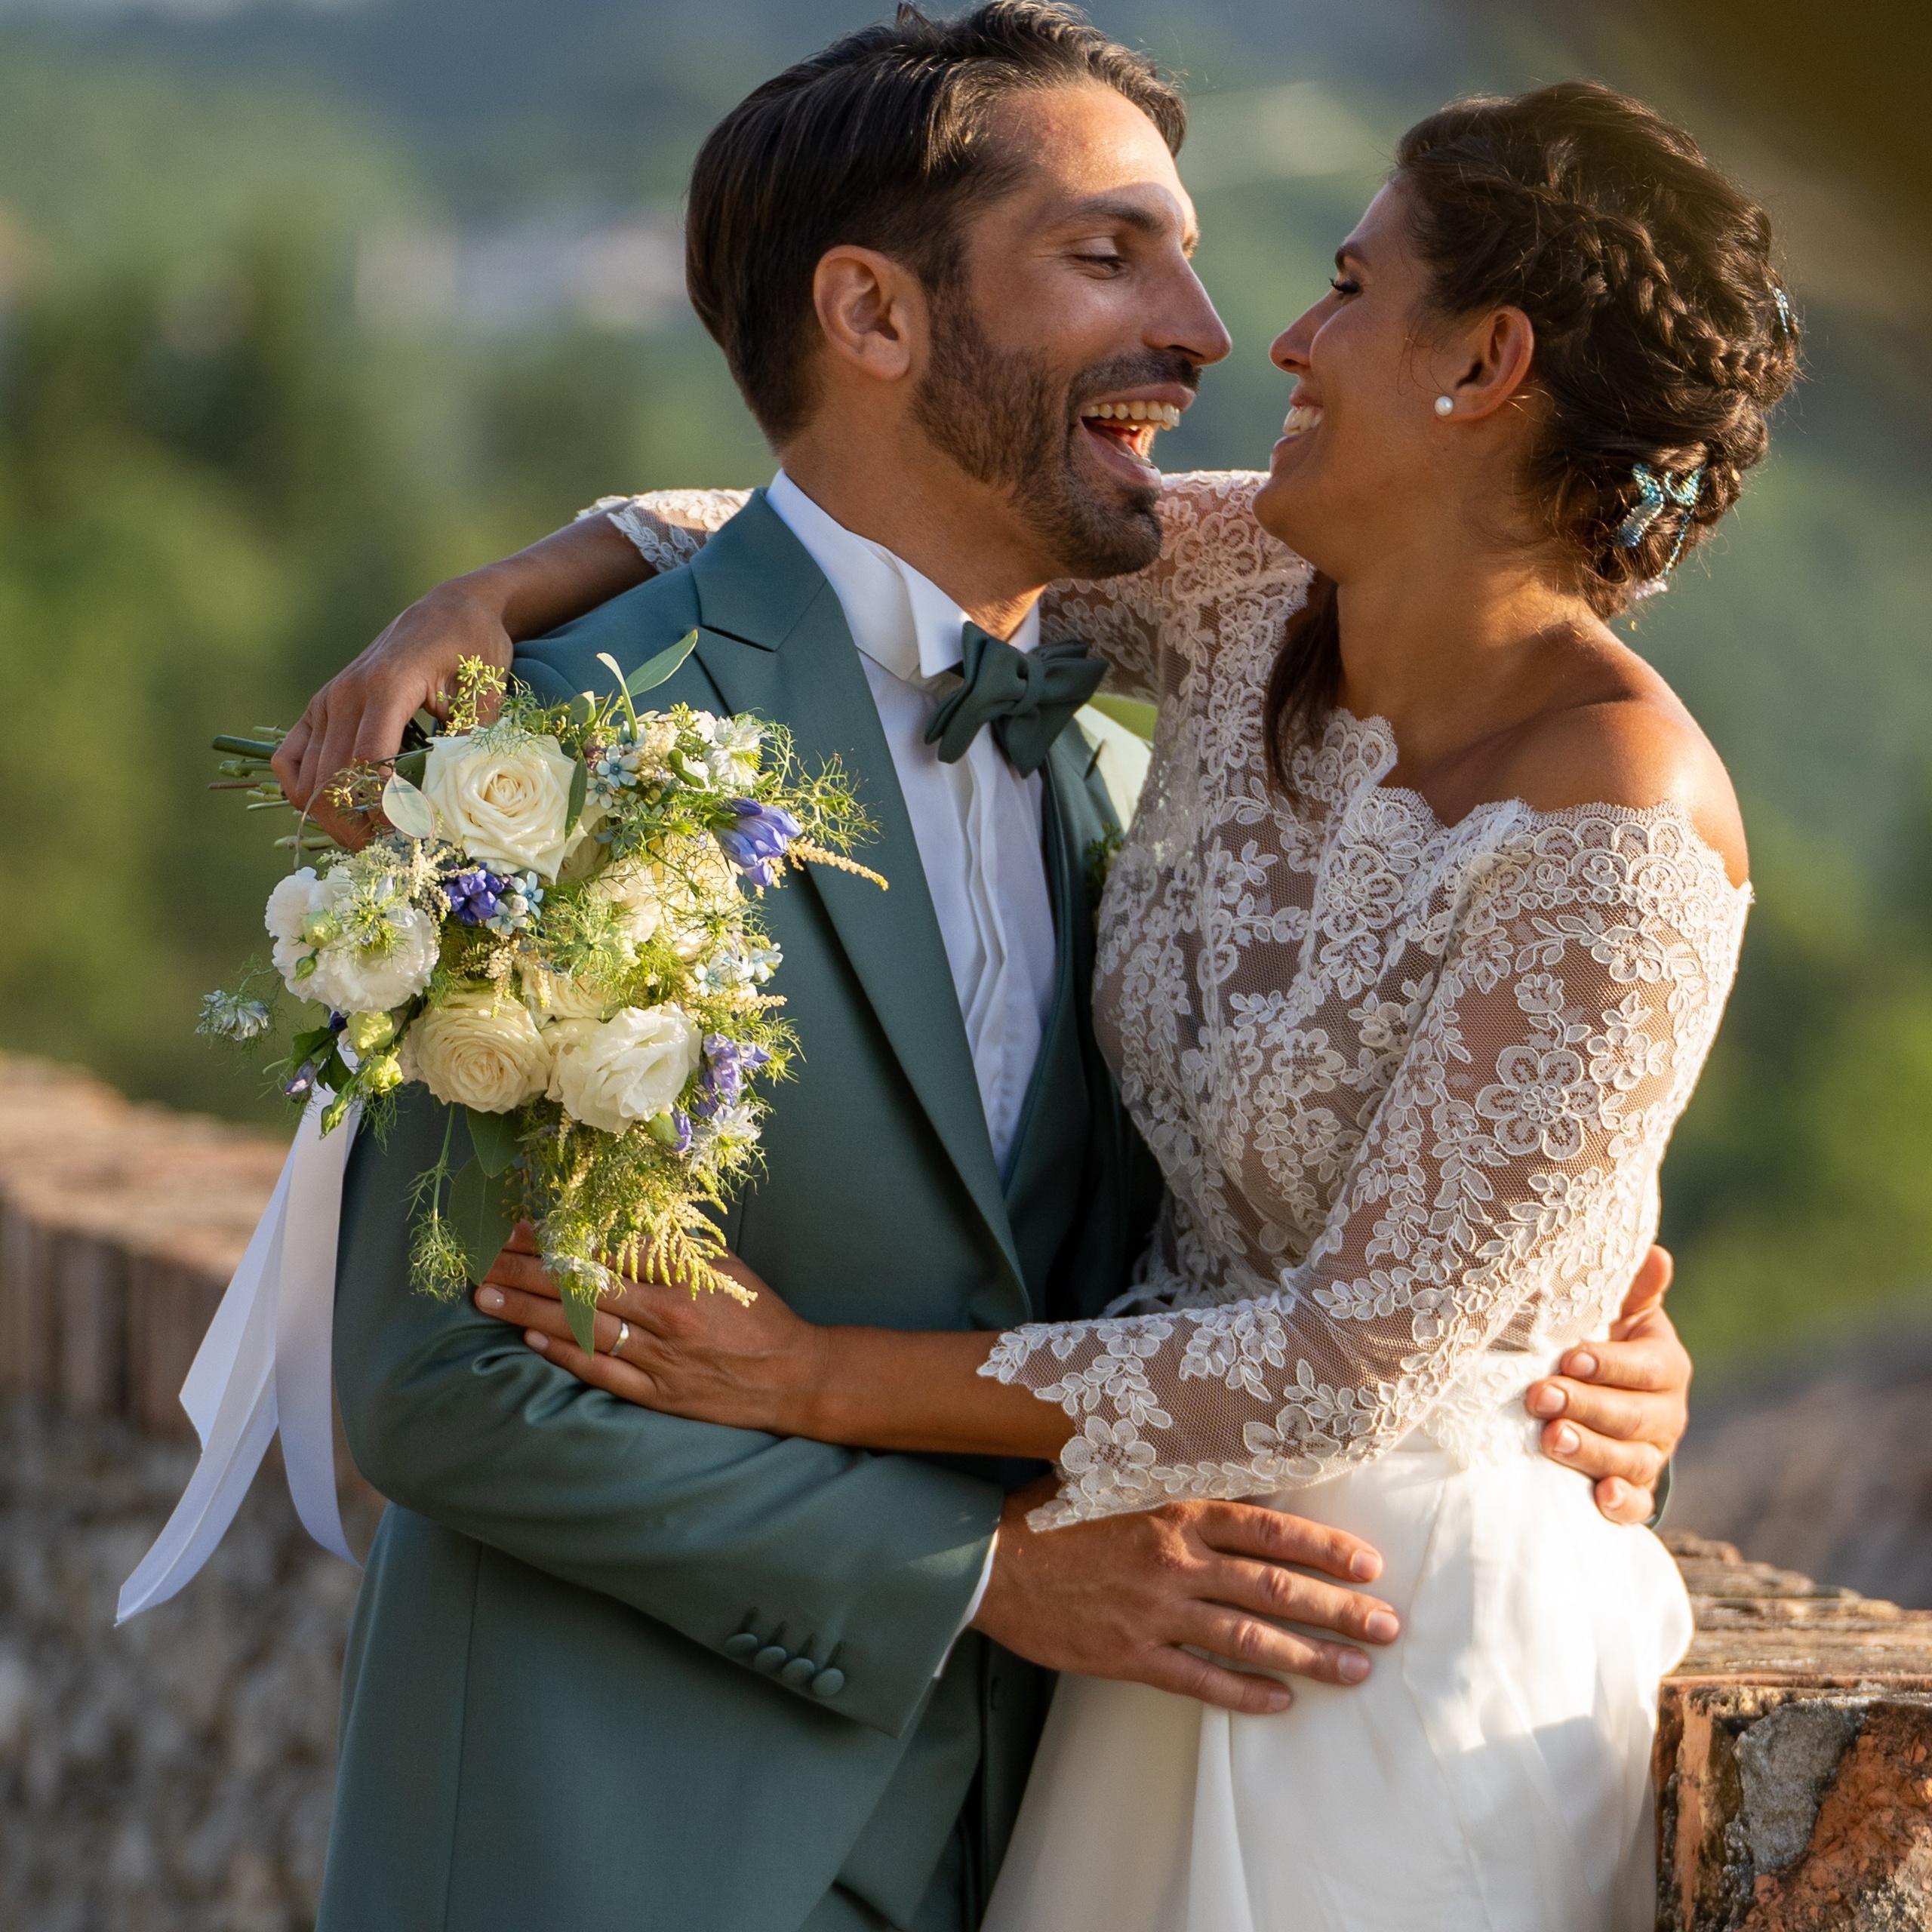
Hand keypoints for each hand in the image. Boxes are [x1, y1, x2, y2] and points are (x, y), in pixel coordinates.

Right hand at [273, 573, 515, 848]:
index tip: (410, 837)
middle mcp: (345, 693)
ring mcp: (326, 700)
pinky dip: (306, 792)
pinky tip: (339, 809)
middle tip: (392, 853)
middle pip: (331, 778)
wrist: (450, 611)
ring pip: (306, 776)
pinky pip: (291, 759)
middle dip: (357, 825)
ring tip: (370, 838)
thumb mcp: (485, 693)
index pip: (367, 762)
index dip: (383, 807)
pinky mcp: (319, 707)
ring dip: (332, 816)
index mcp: (387, 685)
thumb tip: (458, 805)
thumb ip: (469, 744)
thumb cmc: (474, 650)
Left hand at [473, 1225, 827, 1434]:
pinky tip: (530, 1341)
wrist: (791, 1377)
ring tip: (487, 1296)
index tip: (518, 1227)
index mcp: (682, 1278)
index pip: (604, 1251)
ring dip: (527, 1311)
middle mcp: (665, 1316)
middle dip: (526, 1271)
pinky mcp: (656, 1393)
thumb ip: (672, 1249)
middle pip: (580, 1288)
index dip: (557, 1239)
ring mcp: (658, 1358)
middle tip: (483, 1257)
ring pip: (579, 1328)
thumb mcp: (722, 1268)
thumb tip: (618, 1226)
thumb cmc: (756, 1316)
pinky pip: (600, 1371)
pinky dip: (563, 1355)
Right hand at [973, 1478, 1401, 1714]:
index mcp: (1177, 1511)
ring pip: (1248, 1637)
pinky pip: (1198, 1679)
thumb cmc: (1055, 1515)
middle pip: (1274, 1587)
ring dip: (1308, 1656)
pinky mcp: (1130, 1654)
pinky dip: (1243, 1694)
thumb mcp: (1119, 1479)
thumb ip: (1175, 1483)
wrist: (988, 1561)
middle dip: (1338, 1610)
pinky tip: (1281, 1703)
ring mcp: (1155, 1610)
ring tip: (1355, 1672)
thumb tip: (1232, 1478)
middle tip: (1388, 1628)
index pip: (1270, 1528)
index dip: (1326, 1547)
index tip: (1370, 1565)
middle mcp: (1175, 1559)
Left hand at [1525, 1245, 1689, 1523]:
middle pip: (1633, 1415)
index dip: (1609, 1364)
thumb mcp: (1614, 1314)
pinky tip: (1599, 1498)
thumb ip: (1631, 1290)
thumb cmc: (1599, 1344)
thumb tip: (1658, 1255)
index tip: (1568, 1358)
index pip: (1647, 1367)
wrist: (1605, 1400)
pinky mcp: (1636, 1490)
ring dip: (1591, 1451)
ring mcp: (1651, 1455)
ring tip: (1551, 1440)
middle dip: (1586, 1406)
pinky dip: (1620, 1504)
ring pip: (1631, 1460)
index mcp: (1665, 1365)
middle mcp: (1666, 1414)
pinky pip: (1637, 1505)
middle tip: (1540, 1398)